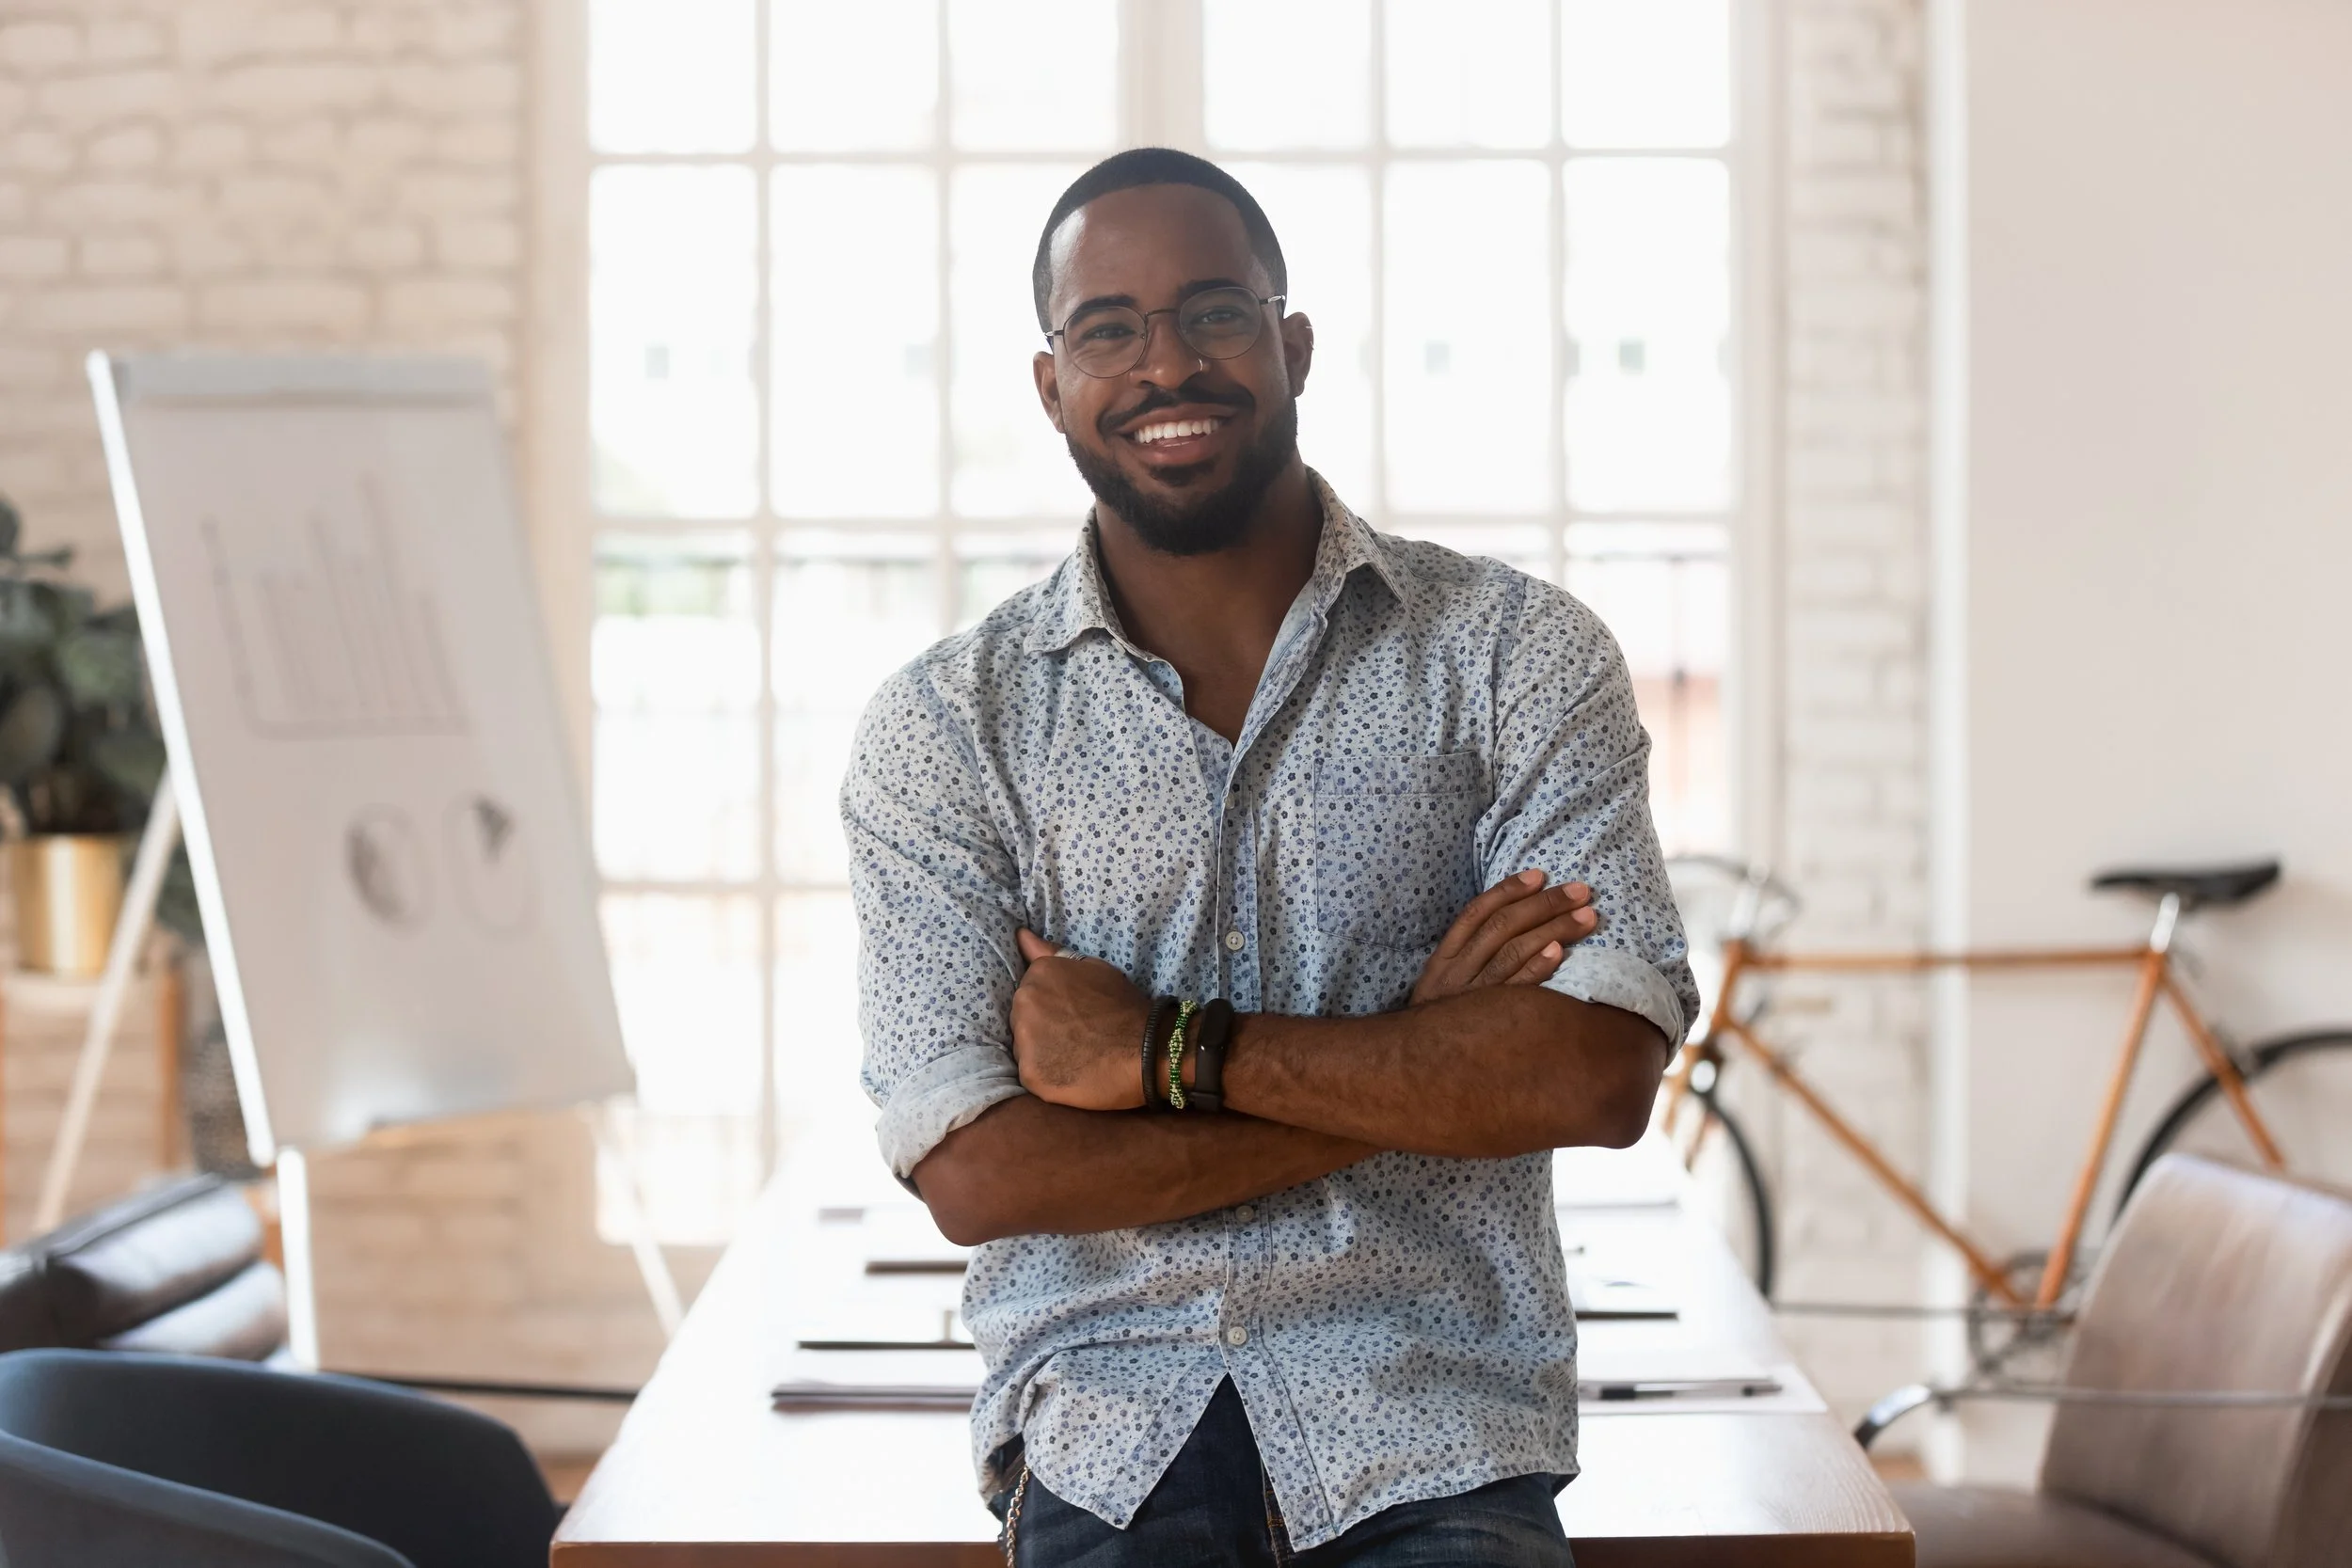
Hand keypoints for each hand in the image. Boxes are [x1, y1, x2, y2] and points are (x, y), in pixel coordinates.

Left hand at [1011, 929, 1151, 1109]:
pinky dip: (1048, 1075)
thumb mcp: (1093, 968)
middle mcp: (1024, 1003)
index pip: (1030, 991)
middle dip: (1042, 1027)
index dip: (1053, 1006)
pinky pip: (1031, 1073)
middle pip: (1022, 1018)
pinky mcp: (1031, 1073)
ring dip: (1043, 1051)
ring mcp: (1025, 1039)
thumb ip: (1052, 952)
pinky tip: (1072, 1073)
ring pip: (1024, 1047)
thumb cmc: (1124, 1007)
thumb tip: (1020, 935)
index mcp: (1039, 973)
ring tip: (1075, 1056)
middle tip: (1076, 1037)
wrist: (1146, 1049)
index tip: (1073, 1015)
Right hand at [1409, 870, 1597, 1006]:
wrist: (1417, 1068)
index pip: (1476, 913)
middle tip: (1580, 891)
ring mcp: (1473, 997)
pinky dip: (1536, 969)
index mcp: (1444, 958)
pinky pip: (1516, 991)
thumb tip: (1516, 924)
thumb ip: (1471, 956)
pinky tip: (1558, 952)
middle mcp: (1456, 973)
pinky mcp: (1489, 1022)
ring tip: (1586, 917)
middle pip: (1502, 927)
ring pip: (1513, 953)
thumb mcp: (1444, 984)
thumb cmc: (1444, 1021)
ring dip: (1553, 929)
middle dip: (1544, 904)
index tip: (1539, 875)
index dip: (1508, 890)